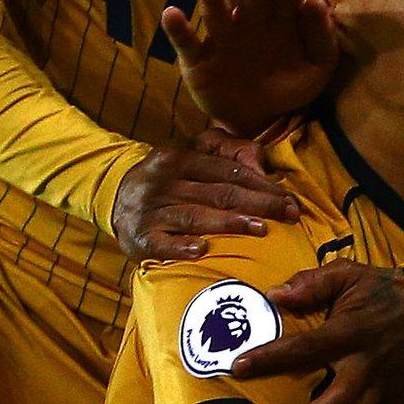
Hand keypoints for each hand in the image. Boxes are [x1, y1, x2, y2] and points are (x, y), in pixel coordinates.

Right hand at [110, 129, 298, 259]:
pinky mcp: (139, 237)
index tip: (290, 200)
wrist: (114, 196)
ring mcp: (150, 210)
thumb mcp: (191, 156)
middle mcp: (164, 182)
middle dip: (258, 204)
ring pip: (195, 216)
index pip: (228, 171)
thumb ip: (226, 153)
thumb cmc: (169, 179)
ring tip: (260, 229)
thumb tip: (261, 165)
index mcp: (179, 159)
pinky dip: (181, 247)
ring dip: (229, 223)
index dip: (262, 185)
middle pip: (219, 193)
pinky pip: (162, 243)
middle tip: (288, 215)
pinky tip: (202, 250)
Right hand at [160, 0, 338, 135]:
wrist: (262, 120)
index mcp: (279, 19)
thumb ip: (322, 38)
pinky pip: (185, 42)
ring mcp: (222, 39)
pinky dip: (177, 28)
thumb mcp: (317, 67)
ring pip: (215, 13)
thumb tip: (315, 3)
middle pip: (251, 0)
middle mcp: (249, 22)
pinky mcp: (198, 59)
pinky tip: (172, 14)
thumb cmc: (291, 87)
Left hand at [232, 261, 403, 403]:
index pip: (304, 348)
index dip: (270, 358)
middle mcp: (365, 364)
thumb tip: (275, 294)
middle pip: (337, 400)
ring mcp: (384, 384)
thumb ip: (312, 282)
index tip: (239, 366)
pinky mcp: (397, 396)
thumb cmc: (384, 290)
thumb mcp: (349, 273)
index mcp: (349, 332)